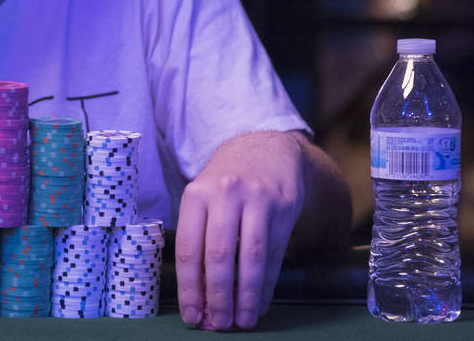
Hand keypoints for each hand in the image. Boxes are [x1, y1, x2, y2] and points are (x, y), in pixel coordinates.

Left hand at [175, 131, 305, 330]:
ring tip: (242, 321)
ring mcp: (257, 199)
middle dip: (218, 296)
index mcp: (197, 194)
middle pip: (219, 255)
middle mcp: (225, 194)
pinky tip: (259, 303)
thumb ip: (200, 241)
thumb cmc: (228, 183)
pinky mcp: (284, 206)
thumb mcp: (205, 198)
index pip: (188, 248)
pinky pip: (274, 253)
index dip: (190, 287)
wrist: (268, 149)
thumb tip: (200, 298)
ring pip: (251, 257)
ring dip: (245, 295)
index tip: (192, 315)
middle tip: (218, 325)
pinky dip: (266, 284)